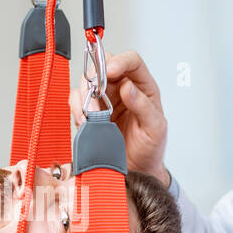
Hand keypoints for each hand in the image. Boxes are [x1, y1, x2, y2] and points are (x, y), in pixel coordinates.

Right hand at [69, 49, 168, 184]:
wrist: (137, 171)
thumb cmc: (151, 148)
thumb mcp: (155, 128)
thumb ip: (143, 106)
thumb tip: (127, 87)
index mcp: (143, 87)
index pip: (131, 61)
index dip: (119, 61)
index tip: (109, 71)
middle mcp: (122, 89)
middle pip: (103, 66)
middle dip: (96, 79)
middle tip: (96, 97)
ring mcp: (105, 100)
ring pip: (87, 82)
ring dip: (85, 96)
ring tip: (92, 115)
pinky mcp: (91, 112)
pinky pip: (77, 100)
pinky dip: (77, 108)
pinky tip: (85, 121)